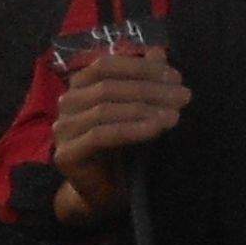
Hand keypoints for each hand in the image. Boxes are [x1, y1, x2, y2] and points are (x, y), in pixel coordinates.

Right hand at [45, 45, 187, 220]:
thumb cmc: (122, 148)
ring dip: (144, 109)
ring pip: (105, 109)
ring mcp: (62, 129)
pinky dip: (130, 129)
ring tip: (175, 115)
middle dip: (150, 89)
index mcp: (80, 85)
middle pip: (108, 86)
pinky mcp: (66, 154)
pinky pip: (100, 135)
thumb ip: (144, 80)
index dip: (143, 68)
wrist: (106, 192)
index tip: (176, 78)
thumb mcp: (138, 110)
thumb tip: (159, 52)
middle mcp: (66, 102)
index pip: (108, 65)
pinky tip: (155, 129)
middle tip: (183, 97)